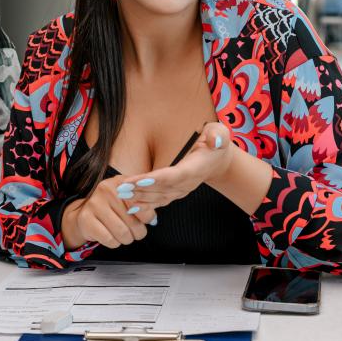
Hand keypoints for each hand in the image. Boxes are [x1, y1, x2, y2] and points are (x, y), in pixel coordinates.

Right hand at [61, 175, 156, 249]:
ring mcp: (95, 204)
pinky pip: (109, 239)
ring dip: (126, 239)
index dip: (146, 217)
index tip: (143, 221)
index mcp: (120, 182)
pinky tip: (112, 237)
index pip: (142, 204)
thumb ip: (143, 206)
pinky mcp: (86, 219)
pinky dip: (114, 243)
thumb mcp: (127, 201)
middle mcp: (106, 190)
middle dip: (137, 233)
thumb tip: (152, 219)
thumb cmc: (111, 209)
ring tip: (124, 236)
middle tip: (134, 233)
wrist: (85, 215)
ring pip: (122, 233)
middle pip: (133, 222)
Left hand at [117, 122, 232, 213]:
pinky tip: (130, 207)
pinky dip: (145, 205)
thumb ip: (218, 135)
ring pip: (159, 197)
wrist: (216, 161)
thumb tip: (214, 141)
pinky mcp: (175, 193)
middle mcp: (188, 183)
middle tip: (122, 188)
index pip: (176, 175)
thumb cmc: (214, 142)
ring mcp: (181, 190)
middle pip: (163, 189)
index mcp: (197, 167)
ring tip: (121, 194)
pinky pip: (160, 202)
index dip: (158, 179)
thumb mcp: (220, 132)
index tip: (140, 180)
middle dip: (142, 189)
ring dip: (139, 197)